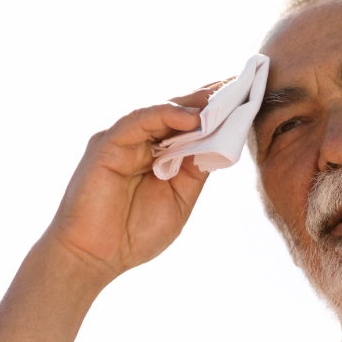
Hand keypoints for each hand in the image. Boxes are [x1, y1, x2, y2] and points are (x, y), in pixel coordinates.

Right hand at [43, 84, 222, 284]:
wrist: (94, 257)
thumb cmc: (133, 234)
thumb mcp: (180, 198)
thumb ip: (195, 169)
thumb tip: (220, 140)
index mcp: (158, 156)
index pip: (190, 127)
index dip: (217, 113)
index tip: (246, 99)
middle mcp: (141, 143)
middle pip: (179, 112)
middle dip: (210, 99)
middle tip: (241, 84)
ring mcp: (124, 141)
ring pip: (162, 110)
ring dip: (194, 103)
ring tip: (224, 96)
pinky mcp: (108, 142)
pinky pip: (139, 119)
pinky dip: (166, 114)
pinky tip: (193, 118)